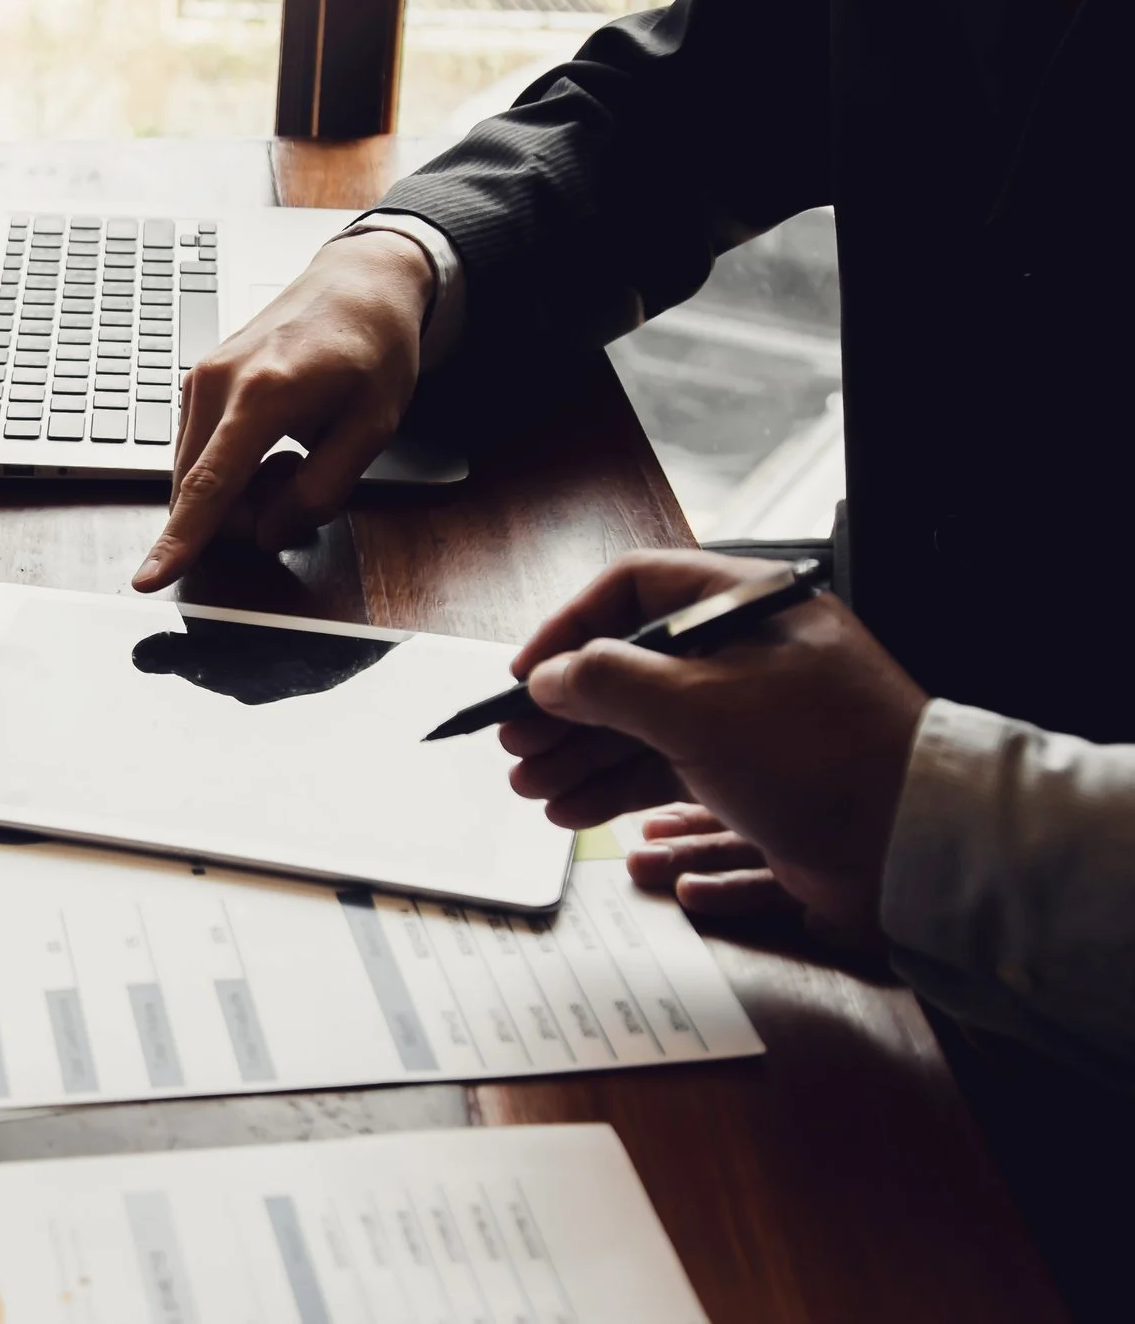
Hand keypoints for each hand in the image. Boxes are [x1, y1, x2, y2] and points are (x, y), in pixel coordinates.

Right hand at [134, 231, 428, 590]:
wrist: (358, 283)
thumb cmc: (372, 348)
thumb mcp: (372, 429)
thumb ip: (320, 491)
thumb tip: (266, 533)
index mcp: (263, 395)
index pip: (210, 486)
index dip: (180, 541)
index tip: (146, 579)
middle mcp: (216, 383)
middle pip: (197, 490)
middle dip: (242, 513)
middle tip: (301, 477)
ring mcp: (198, 379)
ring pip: (194, 475)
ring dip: (238, 489)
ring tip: (292, 451)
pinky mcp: (195, 382)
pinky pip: (198, 452)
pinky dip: (230, 466)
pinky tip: (271, 441)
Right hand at [500, 549, 928, 940]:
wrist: (918, 844)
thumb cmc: (823, 755)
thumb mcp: (696, 706)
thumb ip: (607, 683)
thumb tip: (548, 677)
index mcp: (740, 607)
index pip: (631, 590)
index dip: (568, 629)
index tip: (525, 675)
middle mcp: (744, 656)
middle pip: (630, 669)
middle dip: (566, 713)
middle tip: (517, 749)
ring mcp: (752, 719)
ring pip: (646, 730)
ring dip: (584, 760)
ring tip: (535, 791)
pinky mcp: (759, 779)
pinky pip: (675, 778)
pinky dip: (626, 796)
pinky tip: (585, 817)